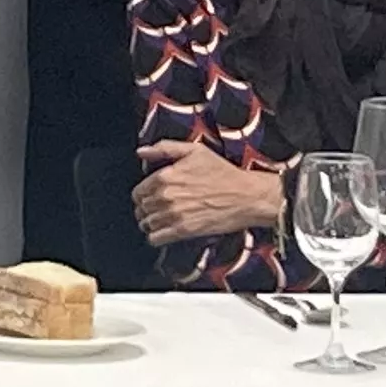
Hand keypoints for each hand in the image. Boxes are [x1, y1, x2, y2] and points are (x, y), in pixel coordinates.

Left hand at [132, 138, 286, 244]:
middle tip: (153, 210)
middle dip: (144, 210)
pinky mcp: (184, 230)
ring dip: (149, 223)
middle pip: (141, 208)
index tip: (147, 197)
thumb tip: (142, 151)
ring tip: (158, 221)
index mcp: (166, 176)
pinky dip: (155, 237)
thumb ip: (164, 148)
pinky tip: (163, 232)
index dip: (141, 195)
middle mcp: (166, 196)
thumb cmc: (224, 173)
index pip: (138, 191)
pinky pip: (156, 238)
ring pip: (147, 224)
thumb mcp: (195, 151)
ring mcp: (174, 214)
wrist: (247, 196)